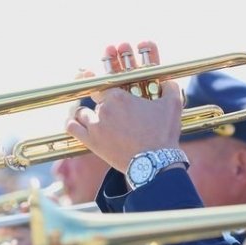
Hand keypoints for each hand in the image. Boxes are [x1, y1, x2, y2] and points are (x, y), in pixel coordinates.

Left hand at [66, 41, 183, 171]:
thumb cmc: (163, 134)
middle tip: (110, 109)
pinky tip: (76, 124)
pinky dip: (72, 124)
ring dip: (87, 115)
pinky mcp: (91, 141)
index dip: (104, 85)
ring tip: (94, 119)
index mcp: (119, 96)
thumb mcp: (172, 106)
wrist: (155, 163)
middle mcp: (104, 108)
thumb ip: (170, 88)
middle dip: (102, 102)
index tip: (104, 86)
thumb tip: (168, 82)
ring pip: (82, 113)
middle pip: (95, 99)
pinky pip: (72, 128)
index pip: (105, 83)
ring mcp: (96, 125)